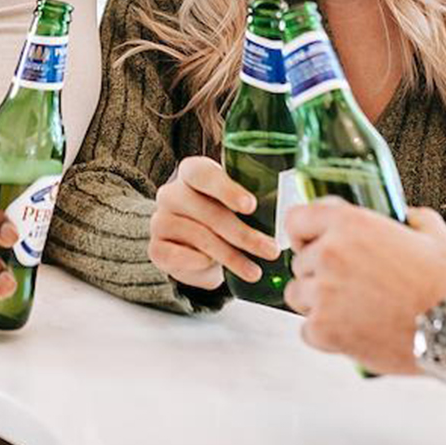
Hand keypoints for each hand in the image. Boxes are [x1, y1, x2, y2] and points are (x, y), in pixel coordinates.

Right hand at [148, 156, 280, 290]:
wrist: (192, 244)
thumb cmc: (222, 215)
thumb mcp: (235, 202)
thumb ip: (254, 198)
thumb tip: (290, 208)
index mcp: (191, 172)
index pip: (203, 173)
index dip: (227, 189)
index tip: (251, 206)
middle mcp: (171, 192)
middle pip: (207, 212)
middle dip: (243, 234)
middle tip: (271, 250)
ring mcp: (160, 220)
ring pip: (200, 238)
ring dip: (231, 257)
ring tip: (255, 271)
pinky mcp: (156, 247)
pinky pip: (179, 256)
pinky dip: (201, 264)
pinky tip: (218, 272)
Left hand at [283, 201, 445, 374]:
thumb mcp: (431, 234)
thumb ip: (407, 218)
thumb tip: (402, 217)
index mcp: (351, 224)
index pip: (297, 219)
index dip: (303, 233)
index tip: (309, 242)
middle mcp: (330, 254)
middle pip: (300, 262)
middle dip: (319, 273)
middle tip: (350, 286)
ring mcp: (324, 293)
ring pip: (297, 296)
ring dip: (317, 303)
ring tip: (351, 310)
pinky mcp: (324, 330)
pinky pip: (307, 330)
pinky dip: (325, 334)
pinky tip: (353, 331)